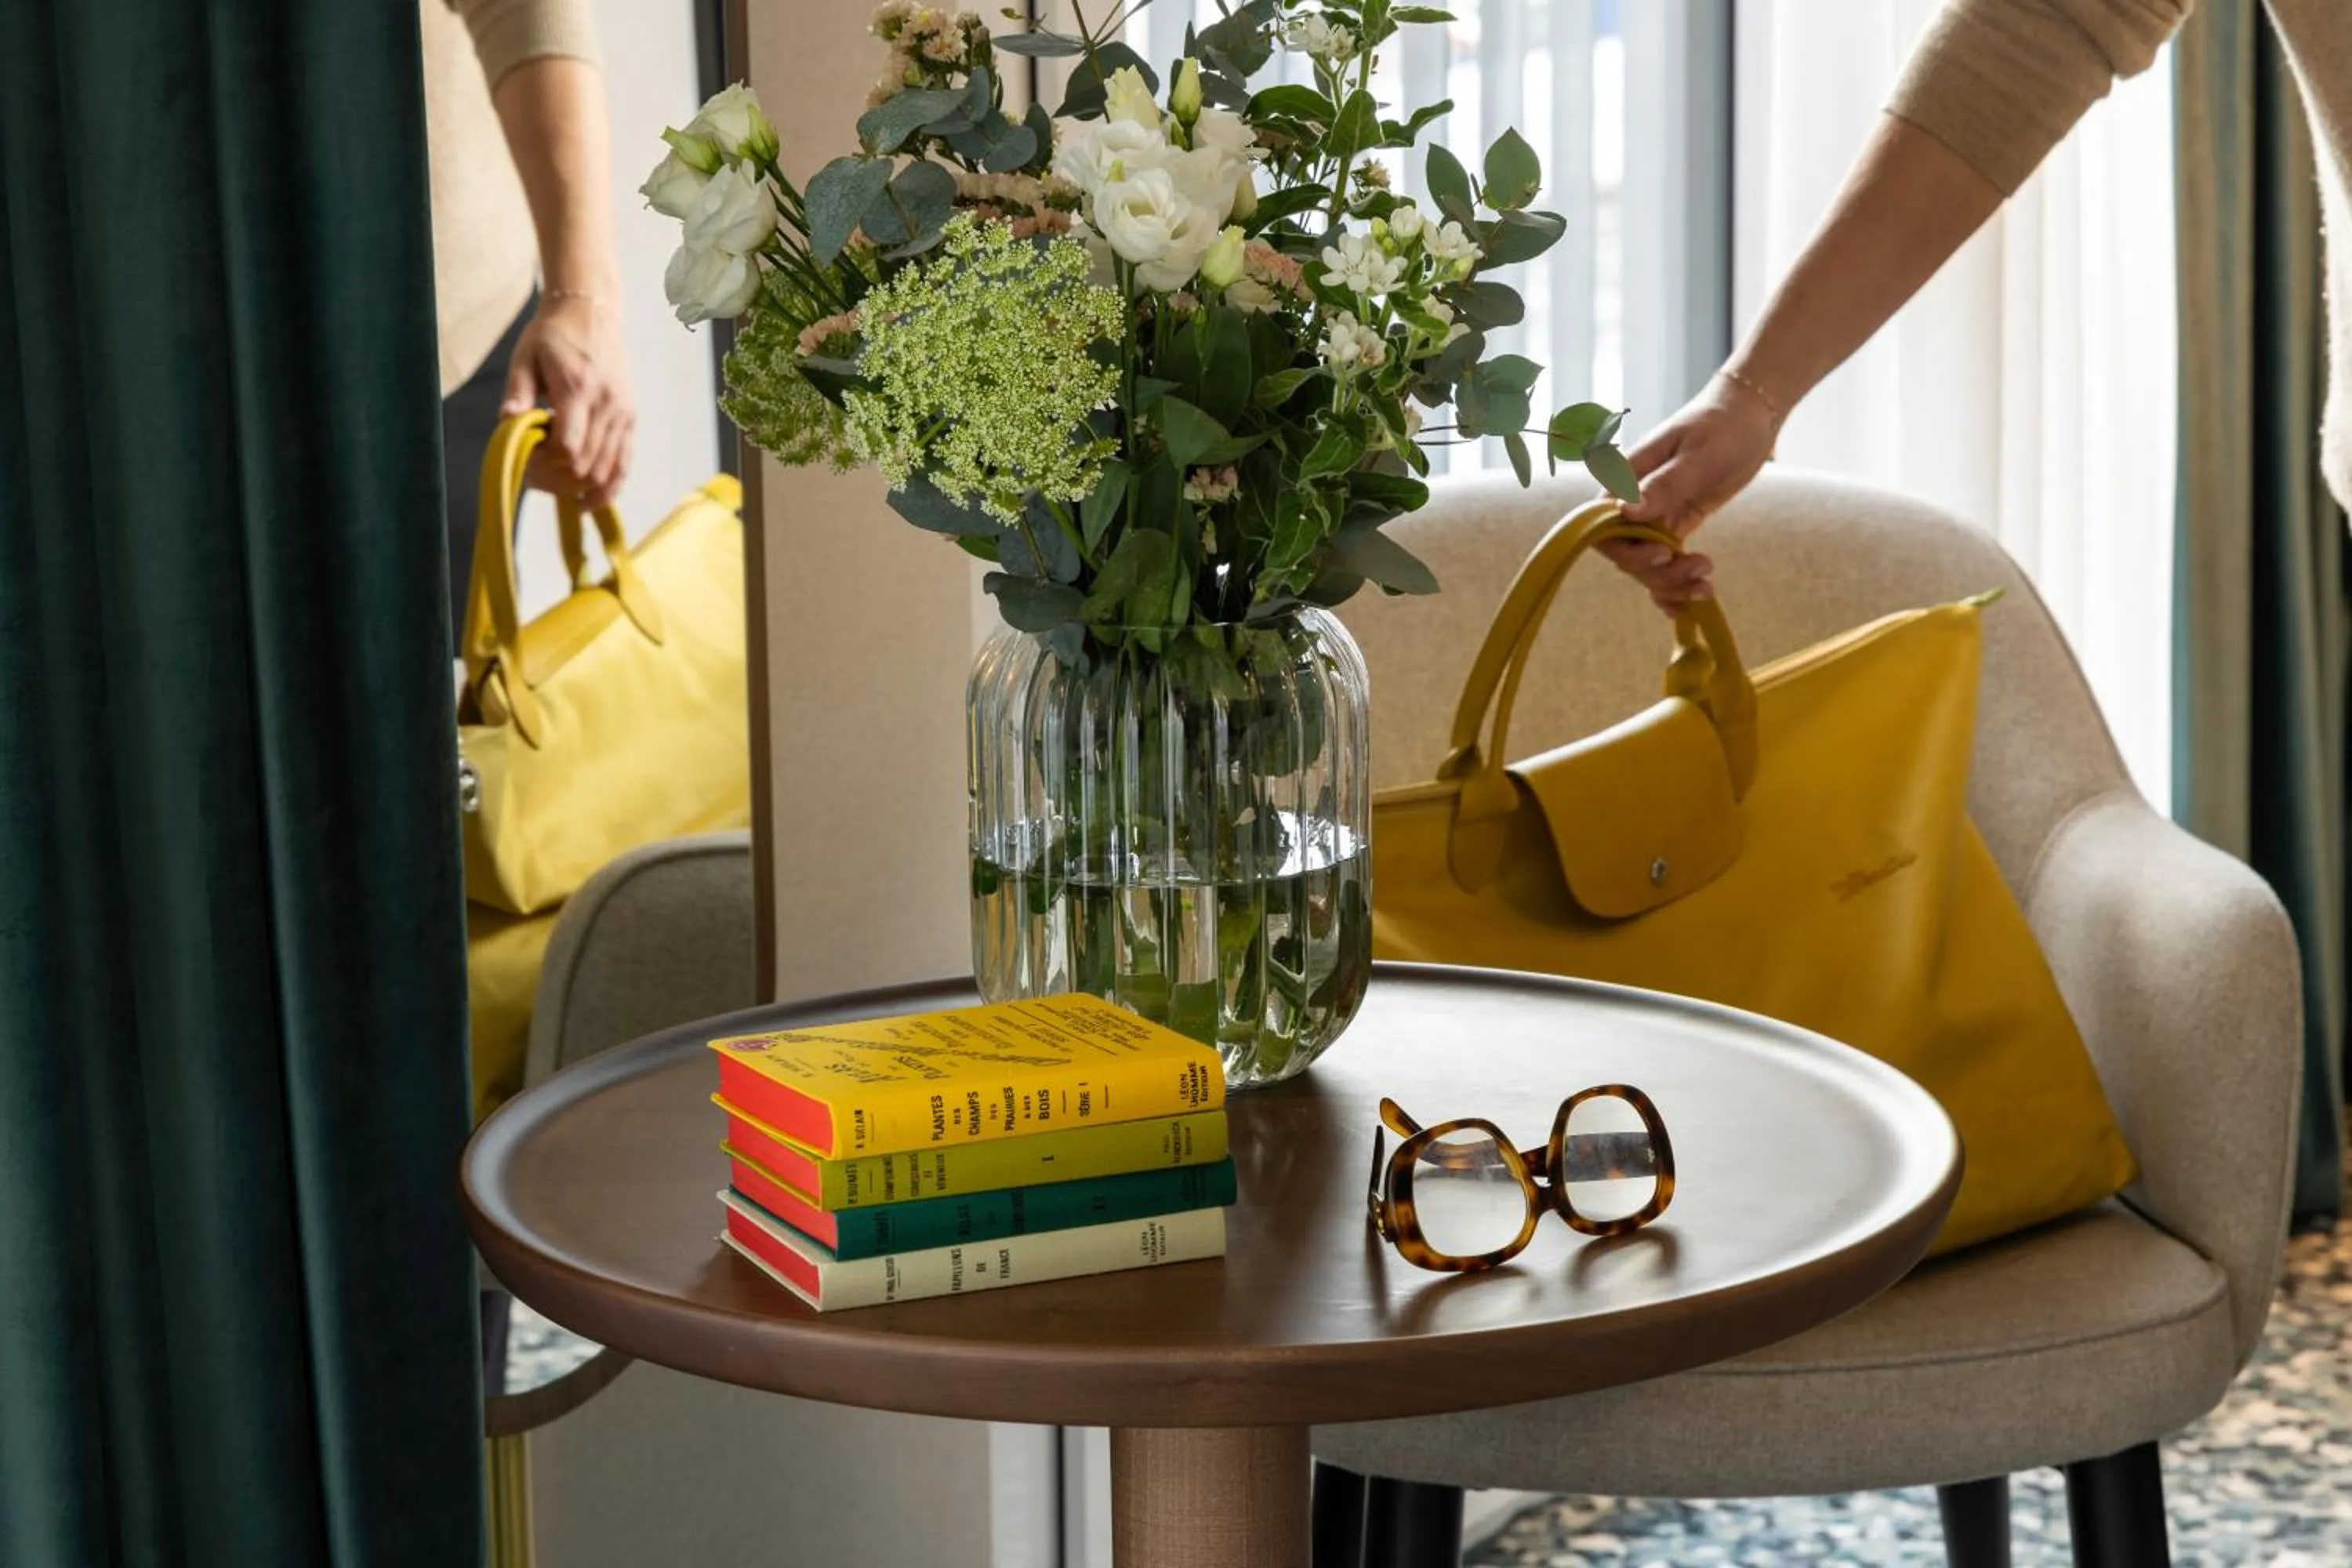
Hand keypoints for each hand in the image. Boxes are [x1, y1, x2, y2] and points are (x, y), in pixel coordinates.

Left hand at [501, 293, 634, 507]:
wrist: (591, 312)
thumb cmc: (553, 334)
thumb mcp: (526, 356)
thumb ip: (518, 391)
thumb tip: (507, 422)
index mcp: (578, 388)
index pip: (567, 447)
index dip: (544, 466)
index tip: (524, 463)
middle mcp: (607, 405)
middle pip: (585, 465)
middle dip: (556, 481)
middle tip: (533, 478)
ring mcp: (623, 414)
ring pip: (605, 471)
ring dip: (578, 488)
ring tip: (554, 487)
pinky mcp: (630, 419)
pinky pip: (624, 464)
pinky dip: (607, 488)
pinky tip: (587, 501)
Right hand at [1601, 371, 1781, 612]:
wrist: (1751, 415)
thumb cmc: (1724, 424)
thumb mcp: (1700, 453)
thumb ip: (1665, 484)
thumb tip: (1627, 513)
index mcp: (1628, 477)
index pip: (1603, 525)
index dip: (1626, 549)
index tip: (1663, 553)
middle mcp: (1634, 500)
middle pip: (1626, 554)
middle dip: (1658, 573)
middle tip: (1701, 567)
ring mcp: (1654, 516)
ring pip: (1646, 566)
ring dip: (1672, 584)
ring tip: (1708, 585)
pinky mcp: (1676, 525)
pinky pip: (1665, 564)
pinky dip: (1674, 587)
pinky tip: (1691, 603)